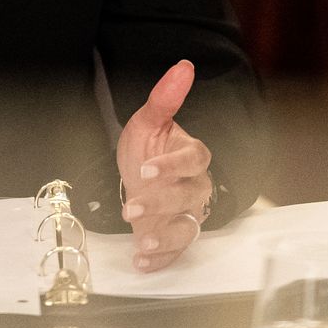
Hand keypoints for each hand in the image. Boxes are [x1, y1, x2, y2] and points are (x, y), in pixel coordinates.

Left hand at [116, 59, 214, 272]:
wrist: (138, 176)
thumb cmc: (148, 147)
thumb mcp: (148, 121)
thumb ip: (164, 98)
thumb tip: (183, 67)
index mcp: (192, 154)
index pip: (195, 158)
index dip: (173, 165)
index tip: (146, 169)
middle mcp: (196, 185)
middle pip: (191, 195)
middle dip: (162, 203)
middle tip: (132, 207)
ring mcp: (187, 212)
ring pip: (188, 226)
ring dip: (167, 237)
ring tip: (142, 242)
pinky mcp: (176, 234)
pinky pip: (176, 249)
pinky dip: (160, 259)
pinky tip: (142, 261)